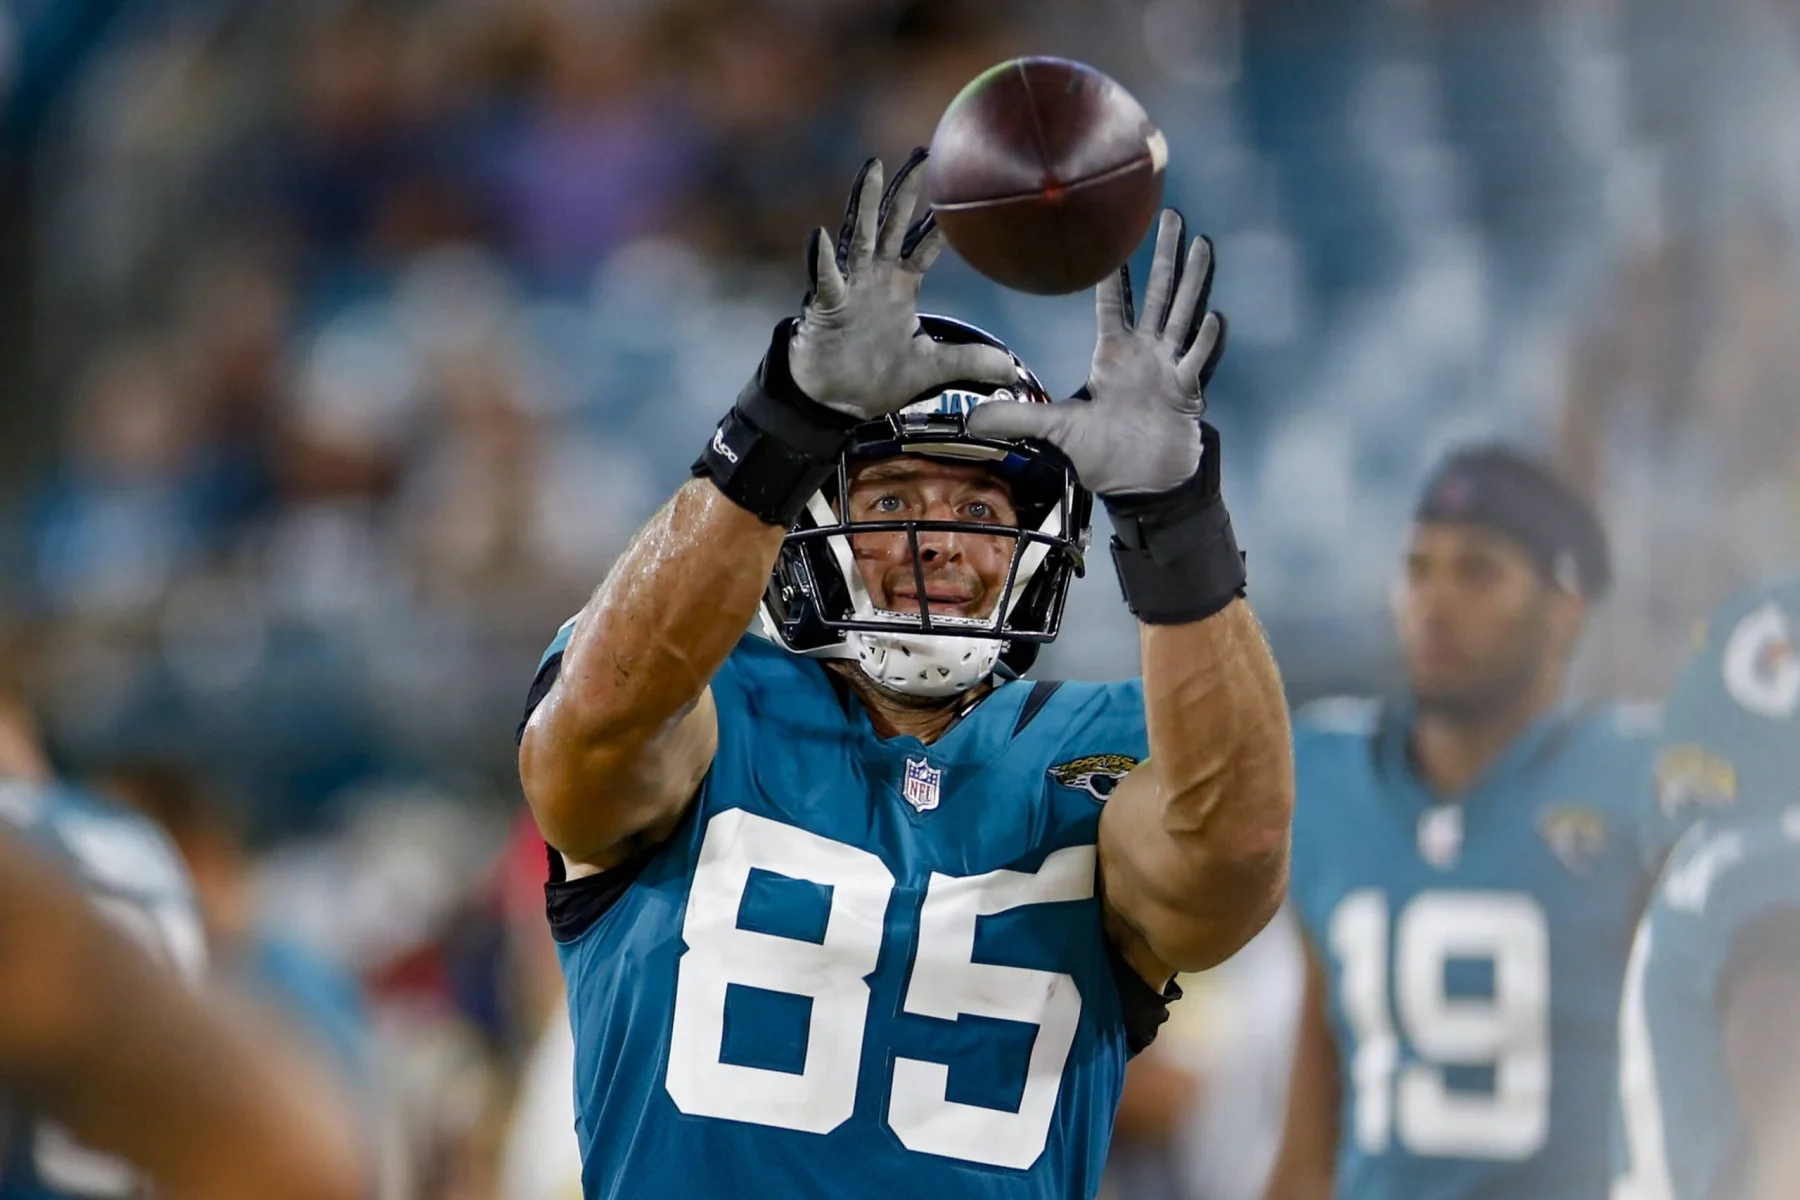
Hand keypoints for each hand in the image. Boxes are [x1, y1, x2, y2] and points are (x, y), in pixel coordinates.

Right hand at [788, 151, 1015, 419]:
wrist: (836, 403)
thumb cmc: (876, 378)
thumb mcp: (931, 369)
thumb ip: (968, 361)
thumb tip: (1010, 369)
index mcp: (900, 285)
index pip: (924, 245)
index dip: (940, 222)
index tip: (958, 188)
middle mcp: (875, 277)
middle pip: (893, 224)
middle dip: (907, 190)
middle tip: (923, 154)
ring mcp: (849, 287)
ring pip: (859, 236)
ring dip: (864, 203)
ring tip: (872, 167)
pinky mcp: (826, 306)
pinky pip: (824, 278)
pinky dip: (821, 259)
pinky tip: (820, 236)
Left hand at [967, 210, 1226, 495]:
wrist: (1142, 485)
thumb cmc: (1104, 455)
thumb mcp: (1055, 432)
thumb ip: (1017, 419)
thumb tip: (971, 419)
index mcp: (1114, 356)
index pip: (1113, 304)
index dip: (1112, 273)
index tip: (1113, 236)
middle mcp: (1145, 354)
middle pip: (1158, 294)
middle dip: (1165, 256)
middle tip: (1172, 214)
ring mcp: (1169, 369)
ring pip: (1184, 315)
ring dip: (1193, 281)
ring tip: (1202, 244)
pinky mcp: (1187, 392)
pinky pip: (1196, 361)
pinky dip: (1204, 341)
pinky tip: (1213, 316)